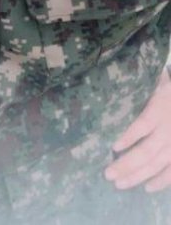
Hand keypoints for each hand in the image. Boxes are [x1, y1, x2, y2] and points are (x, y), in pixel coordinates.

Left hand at [104, 68, 170, 191]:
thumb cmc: (168, 91)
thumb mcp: (157, 84)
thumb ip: (139, 89)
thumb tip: (112, 86)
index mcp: (160, 110)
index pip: (143, 125)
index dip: (130, 137)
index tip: (114, 147)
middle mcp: (168, 130)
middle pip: (147, 151)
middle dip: (127, 164)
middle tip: (108, 174)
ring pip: (157, 163)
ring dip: (138, 175)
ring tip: (119, 183)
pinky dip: (162, 181)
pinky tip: (147, 188)